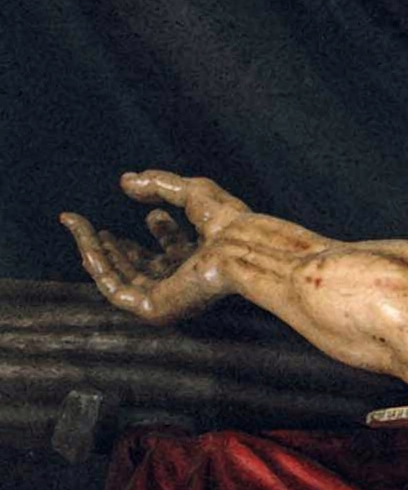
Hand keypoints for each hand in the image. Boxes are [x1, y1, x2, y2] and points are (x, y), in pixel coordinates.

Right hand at [62, 170, 258, 323]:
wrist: (237, 247)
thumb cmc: (228, 222)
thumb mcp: (192, 193)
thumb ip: (160, 184)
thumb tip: (126, 180)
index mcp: (206, 259)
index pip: (177, 250)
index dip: (158, 230)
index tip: (144, 206)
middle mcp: (187, 281)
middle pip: (146, 269)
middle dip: (119, 249)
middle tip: (100, 228)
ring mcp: (168, 297)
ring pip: (122, 280)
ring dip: (99, 254)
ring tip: (89, 230)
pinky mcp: (153, 308)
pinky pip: (113, 290)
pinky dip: (97, 264)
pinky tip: (89, 241)